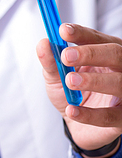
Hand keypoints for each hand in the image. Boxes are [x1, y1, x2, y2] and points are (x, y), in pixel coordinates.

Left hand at [37, 23, 121, 157]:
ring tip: (70, 81)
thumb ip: (51, 62)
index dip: (81, 34)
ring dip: (93, 80)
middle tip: (65, 56)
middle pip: (115, 54)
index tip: (62, 31)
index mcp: (105, 54)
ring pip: (119, 83)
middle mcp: (121, 70)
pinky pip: (110, 116)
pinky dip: (89, 113)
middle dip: (90, 53)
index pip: (97, 38)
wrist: (80, 126)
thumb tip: (43, 43)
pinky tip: (71, 109)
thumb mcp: (56, 77)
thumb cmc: (72, 94)